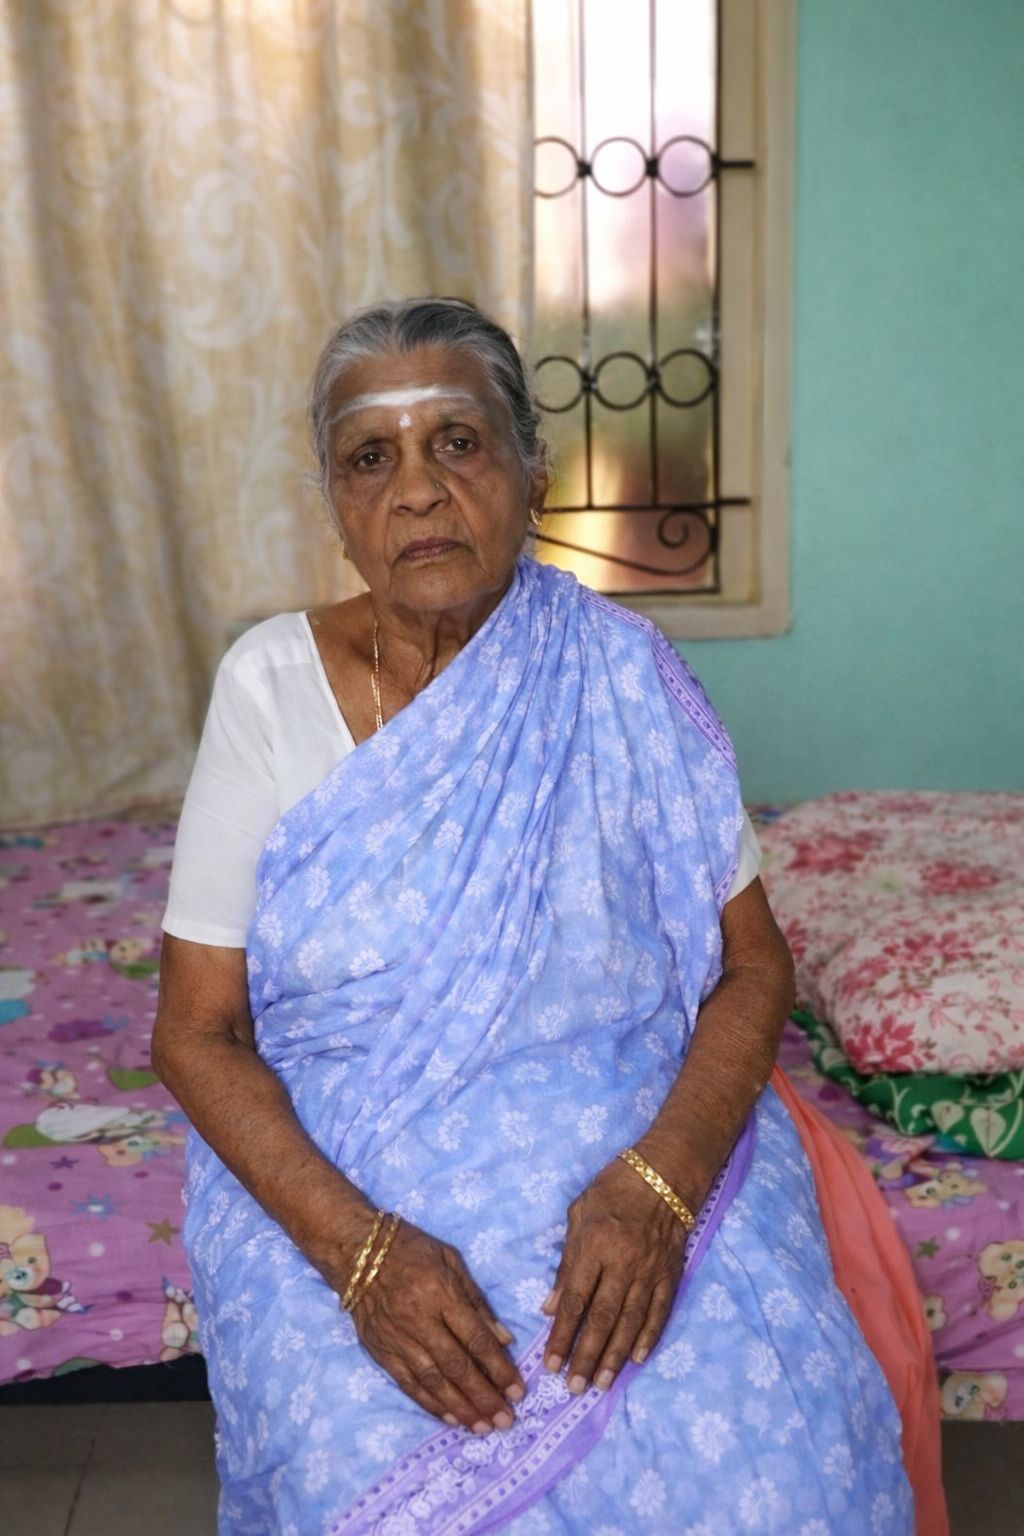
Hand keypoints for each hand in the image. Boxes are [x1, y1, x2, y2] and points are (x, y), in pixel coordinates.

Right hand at [346, 1220, 524, 1433]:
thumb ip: (477, 1301)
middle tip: (505, 1420)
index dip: (499, 1368)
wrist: (358, 1253)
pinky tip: (450, 1418)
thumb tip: (504, 1339)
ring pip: (433, 1381)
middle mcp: (420, 1321)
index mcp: (441, 1294)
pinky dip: (430, 1404)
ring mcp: (398, 1339)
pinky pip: (409, 1383)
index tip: (518, 1391)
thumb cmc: (412, 1250)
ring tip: (482, 1427)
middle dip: (484, 1397)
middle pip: (456, 1367)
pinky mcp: (381, 1351)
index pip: (475, 1339)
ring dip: (460, 1408)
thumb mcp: (451, 1261)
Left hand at [542, 1159, 687, 1392]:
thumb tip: (550, 1306)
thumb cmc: (613, 1190)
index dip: (561, 1335)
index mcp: (594, 1246)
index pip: (575, 1300)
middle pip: (602, 1318)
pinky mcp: (670, 1274)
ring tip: (601, 1383)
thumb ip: (566, 1262)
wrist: (664, 1175)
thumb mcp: (578, 1214)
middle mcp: (623, 1263)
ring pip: (630, 1322)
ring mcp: (650, 1271)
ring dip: (614, 1356)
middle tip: (573, 1387)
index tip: (550, 1364)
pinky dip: (648, 1337)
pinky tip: (636, 1359)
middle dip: (586, 1356)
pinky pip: (659, 1311)